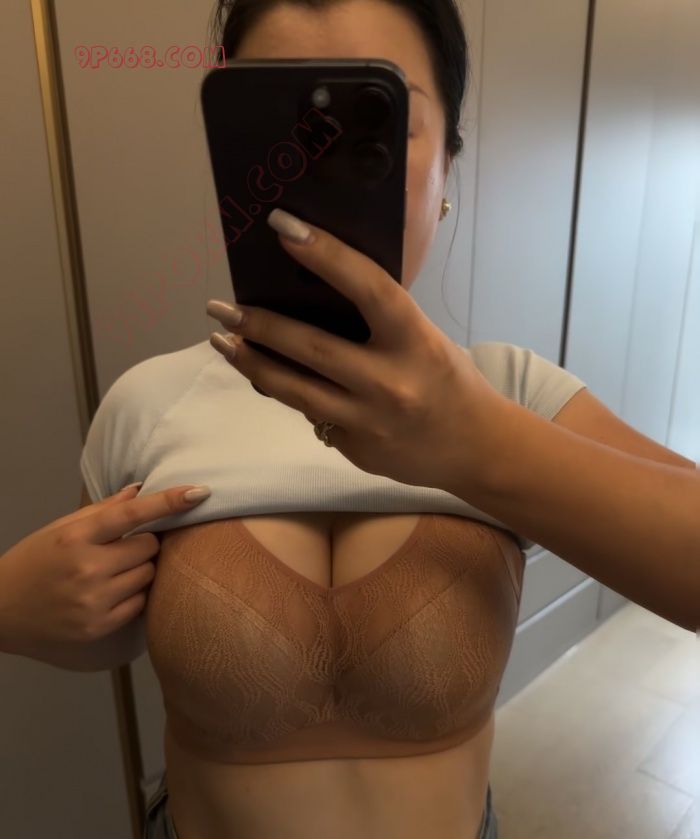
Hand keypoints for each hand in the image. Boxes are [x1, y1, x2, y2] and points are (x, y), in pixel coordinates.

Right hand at [0, 484, 208, 659]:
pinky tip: (111, 594)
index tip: (199, 492)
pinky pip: (141, 603)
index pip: (132, 514)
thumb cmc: (33, 563)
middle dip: (143, 544)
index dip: (168, 502)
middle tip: (122, 549)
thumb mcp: (60, 528)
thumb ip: (103, 510)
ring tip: (112, 572)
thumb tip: (141, 489)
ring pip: (148, 575)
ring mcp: (93, 600)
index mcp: (75, 536)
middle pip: (149, 547)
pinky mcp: (99, 627)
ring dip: (140, 570)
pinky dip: (134, 596)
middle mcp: (86, 568)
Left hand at [206, 209, 506, 493]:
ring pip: (294, 390)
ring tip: (223, 342)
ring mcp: (369, 422)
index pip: (369, 289)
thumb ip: (378, 324)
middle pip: (310, 349)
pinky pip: (312, 415)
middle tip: (221, 308)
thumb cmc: (449, 381)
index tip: (282, 227)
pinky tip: (272, 378)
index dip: (326, 255)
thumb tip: (312, 298)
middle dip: (258, 325)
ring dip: (251, 363)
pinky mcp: (355, 450)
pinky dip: (291, 393)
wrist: (476, 449)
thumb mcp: (424, 340)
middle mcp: (391, 383)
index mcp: (417, 342)